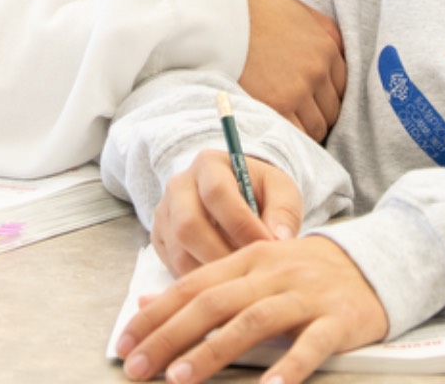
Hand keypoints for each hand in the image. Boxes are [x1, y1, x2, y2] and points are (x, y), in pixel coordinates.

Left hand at [117, 237, 388, 383]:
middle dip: (171, 336)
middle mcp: (273, 272)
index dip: (156, 316)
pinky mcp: (338, 319)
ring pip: (253, 320)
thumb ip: (203, 286)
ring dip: (214, 350)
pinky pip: (311, 345)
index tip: (124, 344)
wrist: (374, 265)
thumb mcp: (252, 269)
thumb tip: (147, 304)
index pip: (192, 286)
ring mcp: (306, 295)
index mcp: (248, 259)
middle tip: (139, 368)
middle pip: (214, 303)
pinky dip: (288, 368)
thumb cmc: (304, 275)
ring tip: (182, 378)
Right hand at [152, 152, 301, 274]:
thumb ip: (284, 211)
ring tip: (240, 277)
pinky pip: (173, 266)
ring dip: (211, 272)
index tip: (268, 246)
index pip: (217, 193)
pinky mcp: (160, 237)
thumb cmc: (260, 192)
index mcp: (209, 164)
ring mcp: (165, 213)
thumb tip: (279, 239)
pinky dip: (200, 279)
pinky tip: (223, 279)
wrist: (237, 195)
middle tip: (250, 270)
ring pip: (179, 252)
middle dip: (222, 254)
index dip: (243, 224)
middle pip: (189, 226)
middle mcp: (179, 185)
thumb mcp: (281, 190)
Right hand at [240, 0, 345, 140]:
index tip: (314, 98)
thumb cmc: (257, 16)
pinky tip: (280, 127)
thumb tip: (342, 51)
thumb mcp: (298, 11)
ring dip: (306, 128)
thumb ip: (325, 30)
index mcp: (326, 48)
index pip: (343, 87)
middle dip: (318, 113)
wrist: (219, 26)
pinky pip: (297, 134)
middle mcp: (317, 71)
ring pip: (317, 127)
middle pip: (332, 110)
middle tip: (300, 112)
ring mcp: (297, 92)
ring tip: (288, 121)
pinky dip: (292, 135)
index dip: (327, 95)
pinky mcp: (277, 108)